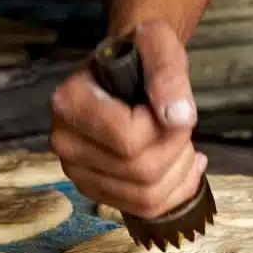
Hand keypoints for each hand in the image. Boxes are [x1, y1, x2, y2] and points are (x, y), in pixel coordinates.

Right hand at [50, 20, 206, 218]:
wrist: (129, 65)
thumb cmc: (141, 53)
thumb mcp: (159, 44)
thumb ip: (168, 73)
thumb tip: (179, 117)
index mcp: (70, 103)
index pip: (128, 138)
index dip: (165, 127)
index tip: (172, 103)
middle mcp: (66, 143)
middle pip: (141, 171)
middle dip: (177, 148)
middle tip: (183, 122)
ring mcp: (79, 172)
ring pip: (146, 197)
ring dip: (180, 172)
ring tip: (184, 143)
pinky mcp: (98, 190)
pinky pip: (145, 208)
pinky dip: (176, 191)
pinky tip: (185, 165)